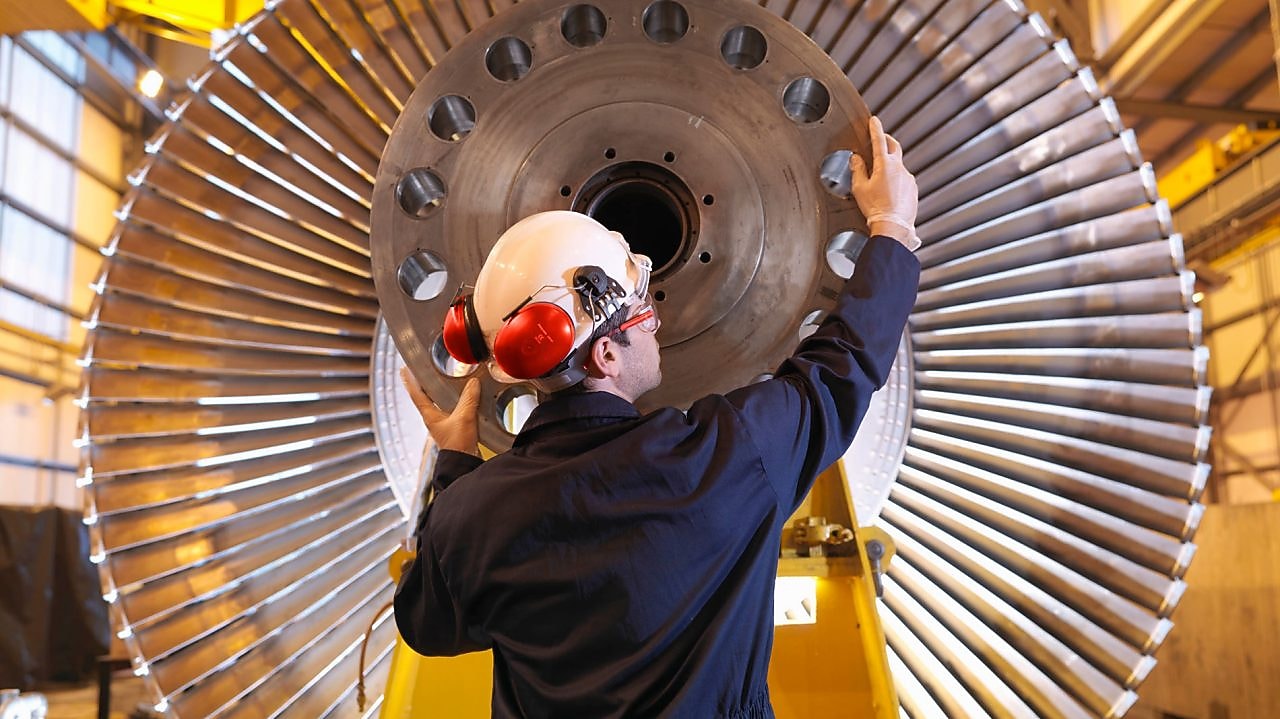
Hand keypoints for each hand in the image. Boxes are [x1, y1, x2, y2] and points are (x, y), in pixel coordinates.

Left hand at [401, 367, 481, 456]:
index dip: (409, 381)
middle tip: (423, 373)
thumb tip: (473, 383)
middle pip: (426, 397)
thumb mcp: (464, 417)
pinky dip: (455, 401)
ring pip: (440, 403)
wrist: (464, 463)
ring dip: (440, 393)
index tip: (403, 371)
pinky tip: (463, 399)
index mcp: (430, 415)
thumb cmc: (457, 446)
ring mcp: (444, 424)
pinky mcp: (455, 428)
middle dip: (425, 385)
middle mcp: (434, 419)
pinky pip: (453, 410)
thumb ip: (468, 399)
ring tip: (443, 381)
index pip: (416, 394)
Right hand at [850, 116, 919, 250]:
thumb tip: (856, 159)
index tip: (874, 121)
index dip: (875, 129)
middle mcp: (899, 168)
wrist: (893, 226)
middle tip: (881, 139)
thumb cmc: (876, 209)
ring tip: (880, 178)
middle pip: (894, 147)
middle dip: (887, 140)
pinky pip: (903, 179)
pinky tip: (888, 192)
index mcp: (885, 165)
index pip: (879, 140)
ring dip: (890, 166)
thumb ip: (857, 169)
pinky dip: (896, 180)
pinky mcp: (913, 189)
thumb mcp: (859, 188)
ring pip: (898, 166)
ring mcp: (908, 178)